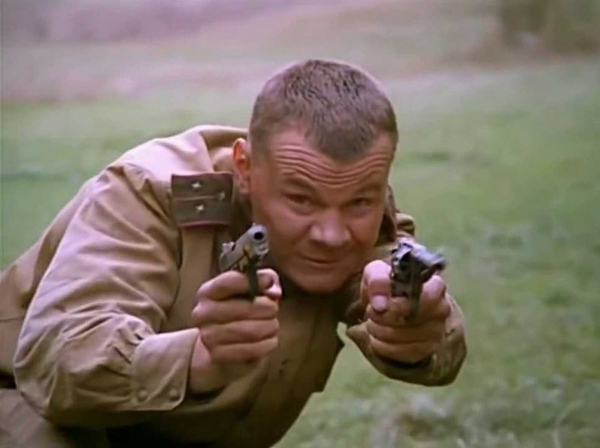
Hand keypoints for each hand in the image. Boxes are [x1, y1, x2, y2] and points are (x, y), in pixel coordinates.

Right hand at [188, 269, 280, 393]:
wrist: (221, 344)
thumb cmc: (240, 309)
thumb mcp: (253, 288)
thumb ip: (266, 279)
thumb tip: (274, 292)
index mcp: (207, 292)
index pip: (228, 282)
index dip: (253, 281)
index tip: (268, 283)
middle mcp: (202, 313)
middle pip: (246, 308)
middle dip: (268, 308)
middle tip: (274, 310)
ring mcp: (208, 336)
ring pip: (251, 331)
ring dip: (270, 327)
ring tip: (273, 325)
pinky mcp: (218, 355)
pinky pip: (252, 350)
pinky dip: (267, 344)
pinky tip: (269, 340)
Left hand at [361, 260, 449, 364]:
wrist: (391, 306)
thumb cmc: (387, 286)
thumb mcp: (376, 273)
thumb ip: (377, 280)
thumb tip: (380, 304)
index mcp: (434, 286)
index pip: (428, 297)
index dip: (401, 305)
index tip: (381, 305)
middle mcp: (441, 309)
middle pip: (413, 320)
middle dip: (384, 318)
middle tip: (370, 312)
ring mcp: (437, 331)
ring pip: (406, 338)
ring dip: (380, 332)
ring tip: (372, 323)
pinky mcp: (428, 350)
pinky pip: (403, 354)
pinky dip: (383, 347)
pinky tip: (376, 338)